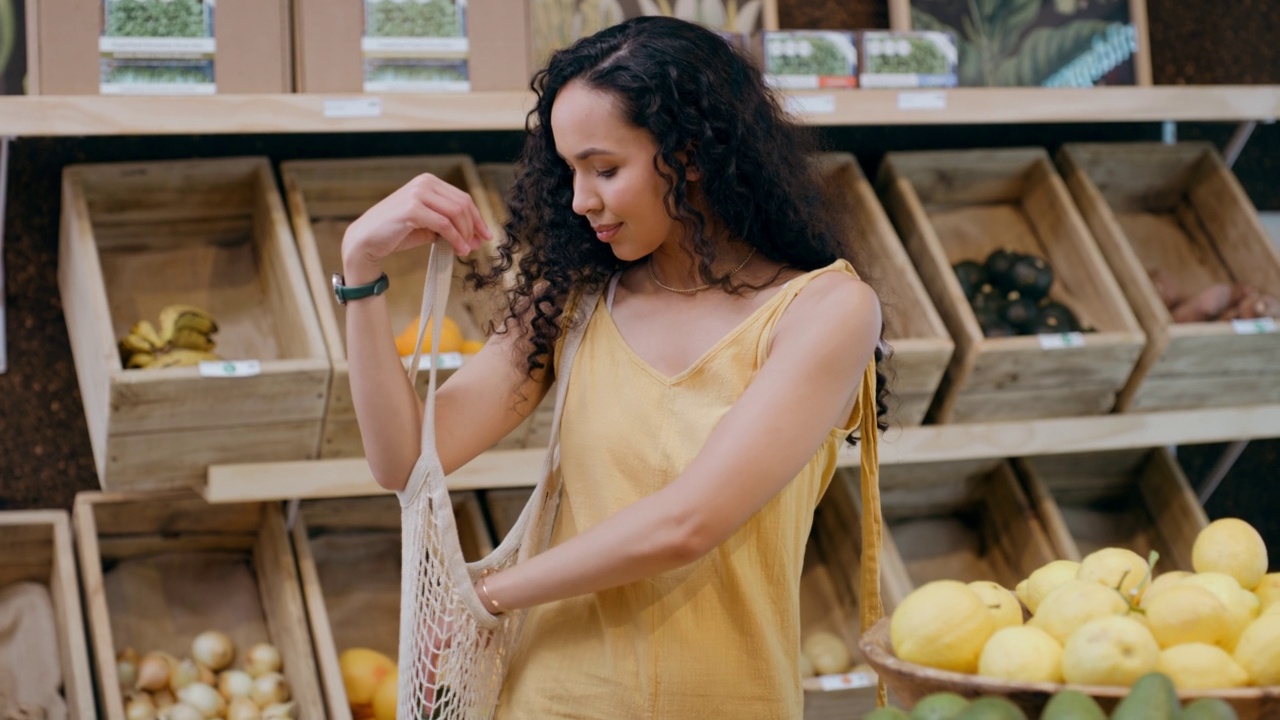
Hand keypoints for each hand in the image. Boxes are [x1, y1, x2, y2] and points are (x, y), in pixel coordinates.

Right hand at [342, 173, 492, 278]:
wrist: (366, 240)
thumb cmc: (396, 233)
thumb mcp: (427, 226)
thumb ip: (449, 227)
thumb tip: (476, 238)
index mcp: (428, 182)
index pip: (462, 198)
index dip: (477, 218)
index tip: (486, 235)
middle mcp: (424, 183)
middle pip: (462, 204)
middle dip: (474, 226)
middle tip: (477, 245)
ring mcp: (417, 194)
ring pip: (455, 213)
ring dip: (465, 234)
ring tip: (466, 250)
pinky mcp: (412, 209)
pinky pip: (443, 224)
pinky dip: (455, 238)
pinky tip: (459, 249)